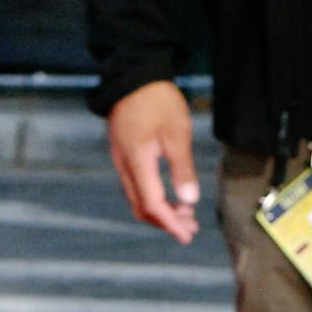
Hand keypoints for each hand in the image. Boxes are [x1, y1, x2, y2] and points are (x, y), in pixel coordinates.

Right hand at [107, 79, 201, 243]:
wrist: (134, 76)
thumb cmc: (158, 101)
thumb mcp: (177, 132)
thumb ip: (182, 168)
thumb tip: (189, 201)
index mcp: (137, 162)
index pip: (152, 205)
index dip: (170, 223)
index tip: (187, 234)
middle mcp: (124, 166)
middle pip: (141, 207)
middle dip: (166, 222)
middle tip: (190, 228)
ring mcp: (121, 160)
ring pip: (137, 198)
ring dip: (160, 210)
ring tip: (185, 214)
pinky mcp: (123, 154)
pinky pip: (135, 186)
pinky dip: (153, 196)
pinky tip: (170, 194)